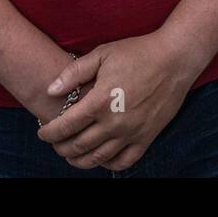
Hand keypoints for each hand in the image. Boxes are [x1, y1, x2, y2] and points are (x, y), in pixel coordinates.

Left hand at [37, 33, 198, 171]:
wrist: (174, 59)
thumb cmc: (137, 53)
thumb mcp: (102, 54)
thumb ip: (73, 73)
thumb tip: (50, 90)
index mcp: (99, 101)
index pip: (65, 126)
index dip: (49, 132)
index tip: (42, 132)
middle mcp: (113, 122)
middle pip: (78, 146)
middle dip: (60, 147)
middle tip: (54, 144)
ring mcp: (131, 133)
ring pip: (97, 158)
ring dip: (79, 160)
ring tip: (71, 155)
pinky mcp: (147, 137)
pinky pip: (124, 162)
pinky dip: (108, 164)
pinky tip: (100, 158)